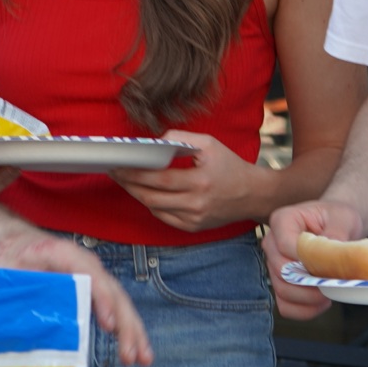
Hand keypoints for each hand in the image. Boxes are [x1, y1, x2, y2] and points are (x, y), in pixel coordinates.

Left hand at [0, 222, 152, 366]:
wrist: (14, 240)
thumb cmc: (9, 256)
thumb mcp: (6, 270)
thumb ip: (18, 292)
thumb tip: (28, 329)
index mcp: (61, 253)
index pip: (89, 274)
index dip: (102, 299)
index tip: (109, 325)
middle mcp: (85, 263)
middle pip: (113, 291)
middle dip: (126, 323)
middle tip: (131, 354)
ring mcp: (93, 276)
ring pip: (120, 301)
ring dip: (133, 330)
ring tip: (143, 359)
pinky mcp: (94, 290)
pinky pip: (115, 308)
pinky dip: (126, 329)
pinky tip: (134, 351)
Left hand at [113, 130, 263, 233]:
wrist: (253, 194)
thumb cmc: (230, 165)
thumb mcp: (209, 144)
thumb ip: (180, 139)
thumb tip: (154, 143)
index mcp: (200, 181)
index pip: (158, 179)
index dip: (133, 173)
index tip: (117, 165)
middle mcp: (196, 204)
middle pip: (150, 197)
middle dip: (128, 184)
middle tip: (114, 172)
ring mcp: (194, 219)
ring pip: (154, 209)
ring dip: (137, 194)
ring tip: (125, 180)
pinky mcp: (193, 227)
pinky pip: (164, 217)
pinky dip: (152, 204)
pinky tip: (145, 192)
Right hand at [263, 200, 362, 319]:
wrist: (336, 225)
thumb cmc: (337, 218)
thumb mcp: (342, 218)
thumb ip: (336, 234)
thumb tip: (333, 255)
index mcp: (282, 221)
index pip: (285, 245)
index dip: (306, 259)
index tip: (329, 264)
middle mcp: (272, 243)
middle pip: (281, 271)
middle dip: (310, 282)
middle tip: (334, 283)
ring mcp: (273, 265)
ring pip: (282, 291)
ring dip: (309, 298)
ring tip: (330, 292)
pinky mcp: (280, 283)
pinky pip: (285, 306)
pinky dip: (304, 310)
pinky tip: (323, 302)